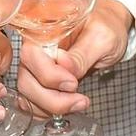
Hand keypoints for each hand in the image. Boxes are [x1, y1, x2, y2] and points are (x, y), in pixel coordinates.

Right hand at [16, 0, 129, 116]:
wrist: (110, 30)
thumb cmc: (106, 25)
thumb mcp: (103, 37)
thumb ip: (83, 53)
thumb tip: (64, 66)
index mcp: (45, 30)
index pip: (31, 55)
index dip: (49, 74)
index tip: (73, 83)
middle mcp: (35, 48)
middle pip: (25, 79)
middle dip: (51, 98)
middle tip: (79, 100)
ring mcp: (36, 66)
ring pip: (27, 95)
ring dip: (52, 107)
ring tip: (79, 103)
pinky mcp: (41, 80)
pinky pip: (33, 101)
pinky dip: (48, 110)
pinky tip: (69, 106)